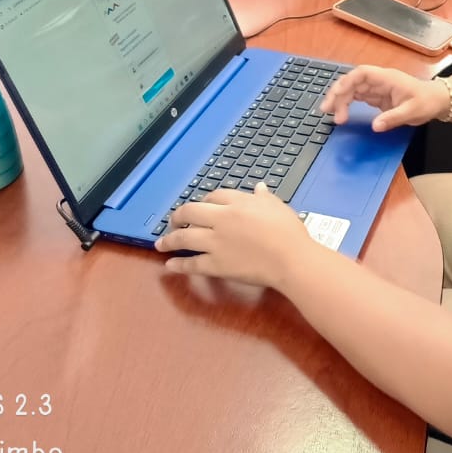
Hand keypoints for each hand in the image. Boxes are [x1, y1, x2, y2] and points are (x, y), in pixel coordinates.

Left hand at [156, 184, 311, 287]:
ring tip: (160, 243)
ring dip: (169, 240)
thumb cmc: (288, 232)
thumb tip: (259, 187)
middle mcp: (221, 219)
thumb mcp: (278, 207)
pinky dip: (178, 264)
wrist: (291, 259)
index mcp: (237, 203)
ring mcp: (215, 243)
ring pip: (184, 237)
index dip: (204, 201)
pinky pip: (192, 264)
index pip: (213, 196)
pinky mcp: (215, 264)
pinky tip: (169, 265)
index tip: (202, 206)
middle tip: (173, 221)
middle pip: (190, 212)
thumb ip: (264, 197)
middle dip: (178, 216)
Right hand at [320, 65, 448, 131]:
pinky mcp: (377, 97)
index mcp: (387, 78)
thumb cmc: (427, 102)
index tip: (338, 94)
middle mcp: (379, 80)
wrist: (437, 101)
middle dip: (338, 93)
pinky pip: (357, 97)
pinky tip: (341, 113)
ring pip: (352, 89)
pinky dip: (347, 104)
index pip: (362, 73)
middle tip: (327, 110)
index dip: (347, 82)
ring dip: (340, 100)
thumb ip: (393, 118)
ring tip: (330, 114)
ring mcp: (377, 88)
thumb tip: (374, 126)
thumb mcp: (413, 111)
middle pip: (352, 82)